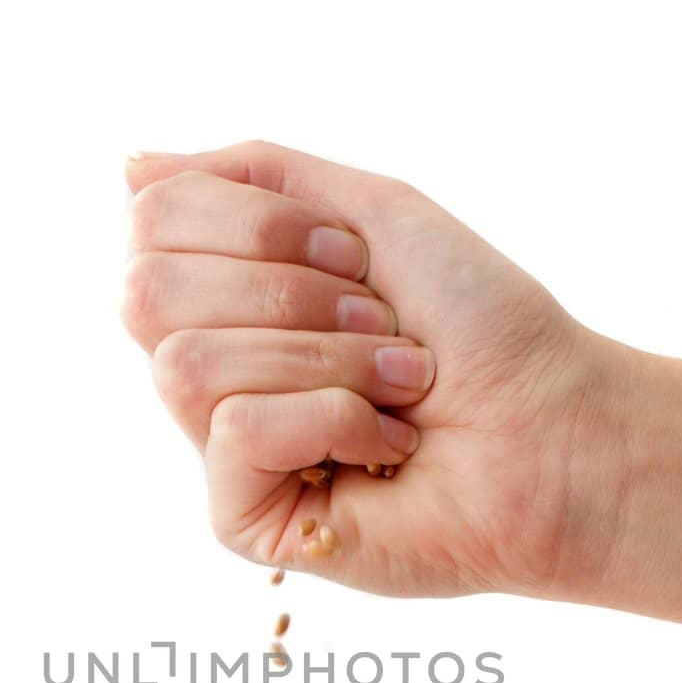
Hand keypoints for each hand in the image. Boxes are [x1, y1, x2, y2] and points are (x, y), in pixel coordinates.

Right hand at [123, 139, 607, 599]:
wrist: (552, 429)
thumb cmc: (480, 326)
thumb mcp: (369, 210)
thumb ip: (252, 175)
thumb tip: (129, 164)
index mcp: (231, 291)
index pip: (152, 223)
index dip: (254, 223)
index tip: (355, 254)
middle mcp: (213, 366)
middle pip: (147, 291)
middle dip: (285, 290)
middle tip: (379, 321)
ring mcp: (222, 446)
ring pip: (189, 365)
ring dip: (323, 357)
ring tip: (399, 385)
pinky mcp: (242, 518)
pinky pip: (235, 431)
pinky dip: (331, 419)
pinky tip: (385, 447)